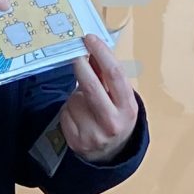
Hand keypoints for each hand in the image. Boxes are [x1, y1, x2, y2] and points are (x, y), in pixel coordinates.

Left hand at [57, 36, 140, 163]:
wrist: (111, 154)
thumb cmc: (116, 117)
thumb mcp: (120, 98)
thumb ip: (107, 75)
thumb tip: (93, 49)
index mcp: (127, 108)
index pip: (115, 75)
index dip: (101, 53)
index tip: (91, 39)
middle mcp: (112, 123)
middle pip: (91, 86)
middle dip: (81, 66)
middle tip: (76, 54)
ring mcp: (93, 134)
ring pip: (74, 100)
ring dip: (76, 96)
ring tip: (86, 105)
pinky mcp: (76, 141)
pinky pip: (65, 113)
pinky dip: (69, 110)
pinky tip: (79, 116)